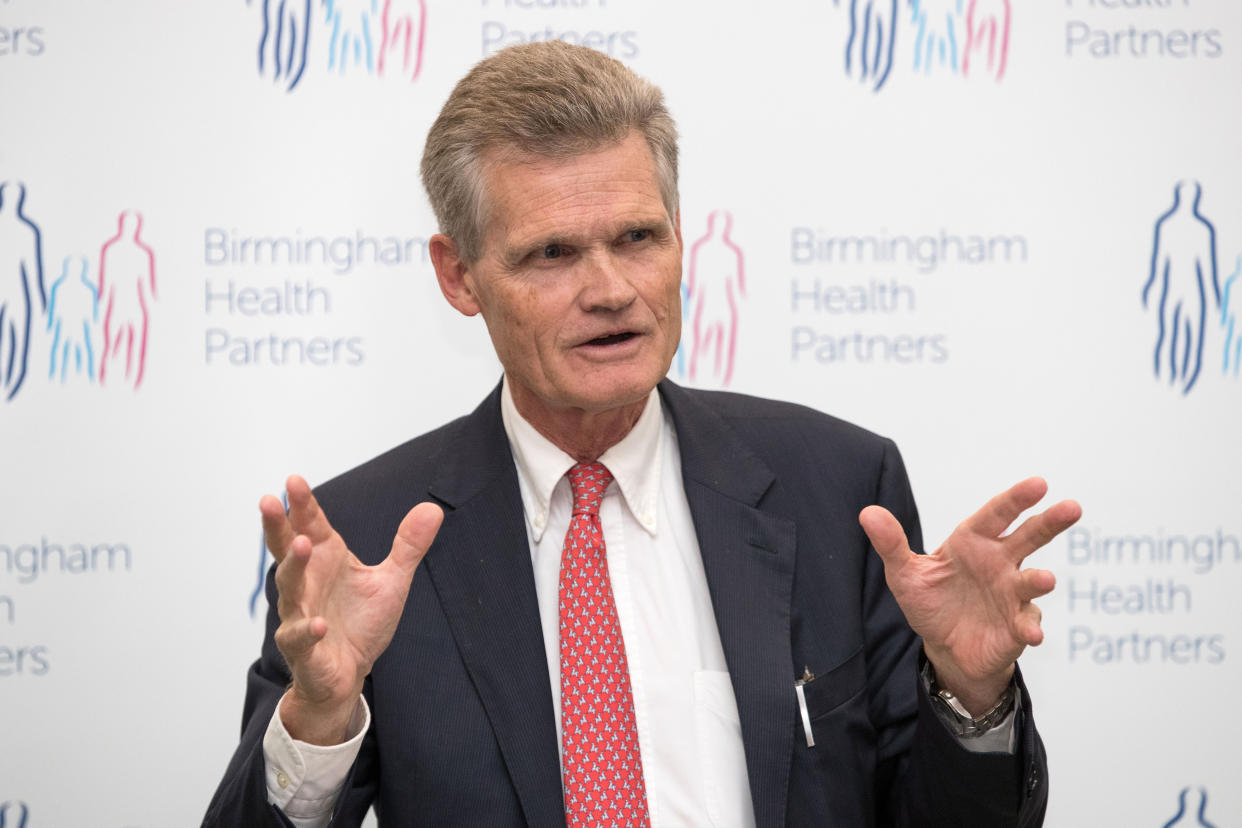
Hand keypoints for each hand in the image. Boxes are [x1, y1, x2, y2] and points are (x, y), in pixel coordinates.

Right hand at [264, 474, 442, 743]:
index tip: (294, 480)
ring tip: (301, 544)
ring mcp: (301, 614)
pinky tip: (320, 623)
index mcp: (326, 560)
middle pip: (286, 549)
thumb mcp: (391, 580)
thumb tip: (432, 509)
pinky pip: (300, 637)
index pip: (311, 526)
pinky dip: (308, 630)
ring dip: (293, 567)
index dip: (303, 504)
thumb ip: (408, 545)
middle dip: (277, 525)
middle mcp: (308, 582)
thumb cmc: (361, 623)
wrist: (350, 673)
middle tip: (269, 500)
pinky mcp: (304, 648)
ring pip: (289, 588)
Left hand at [860, 477, 1080, 714]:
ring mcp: (1011, 594)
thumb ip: (891, 543)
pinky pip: (1027, 624)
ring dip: (1039, 580)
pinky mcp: (1017, 626)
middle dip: (1050, 523)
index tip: (1039, 484)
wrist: (945, 648)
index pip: (996, 514)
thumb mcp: (904, 574)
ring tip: (1045, 580)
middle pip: (1029, 537)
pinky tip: (1031, 634)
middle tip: (1072, 507)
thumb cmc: (930, 601)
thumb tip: (867, 512)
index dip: (1016, 499)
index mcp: (973, 542)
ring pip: (1032, 581)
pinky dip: (1031, 628)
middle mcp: (999, 563)